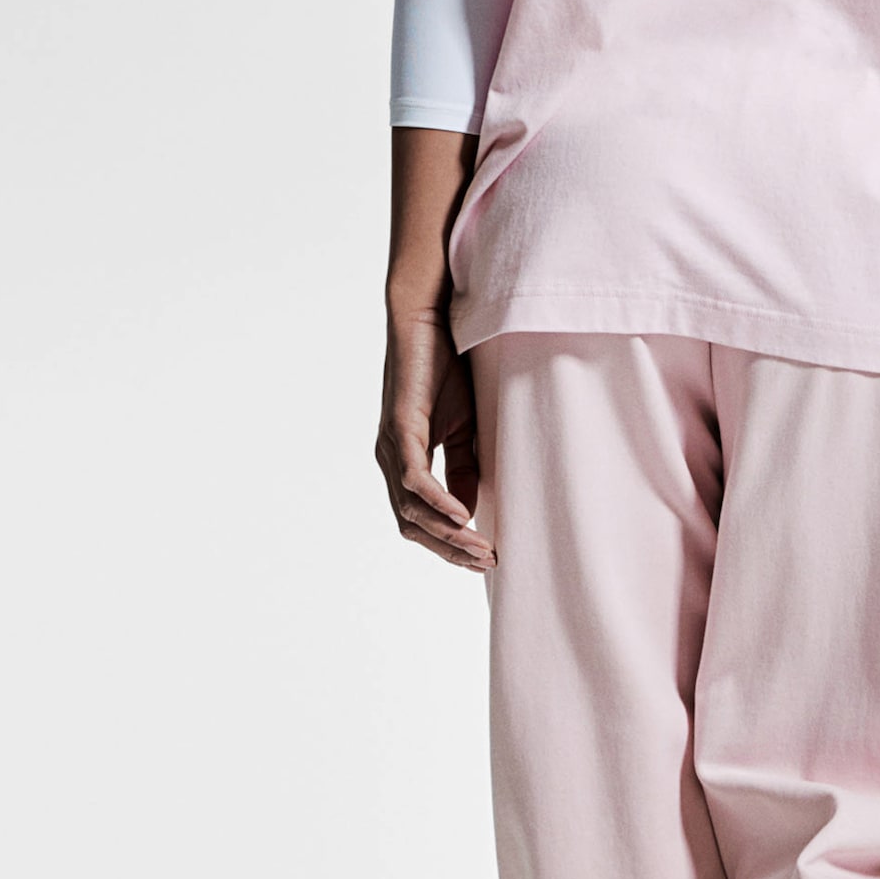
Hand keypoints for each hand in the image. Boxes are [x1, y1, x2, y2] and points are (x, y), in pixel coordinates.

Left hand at [377, 301, 492, 570]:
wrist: (430, 316)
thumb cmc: (446, 366)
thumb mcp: (465, 427)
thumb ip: (463, 469)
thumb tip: (469, 515)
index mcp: (405, 460)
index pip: (420, 520)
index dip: (450, 545)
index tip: (486, 559)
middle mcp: (391, 459)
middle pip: (412, 526)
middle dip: (450, 550)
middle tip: (488, 562)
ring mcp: (391, 445)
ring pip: (410, 510)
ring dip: (447, 534)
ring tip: (481, 547)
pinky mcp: (399, 427)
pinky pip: (413, 478)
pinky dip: (436, 502)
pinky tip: (462, 516)